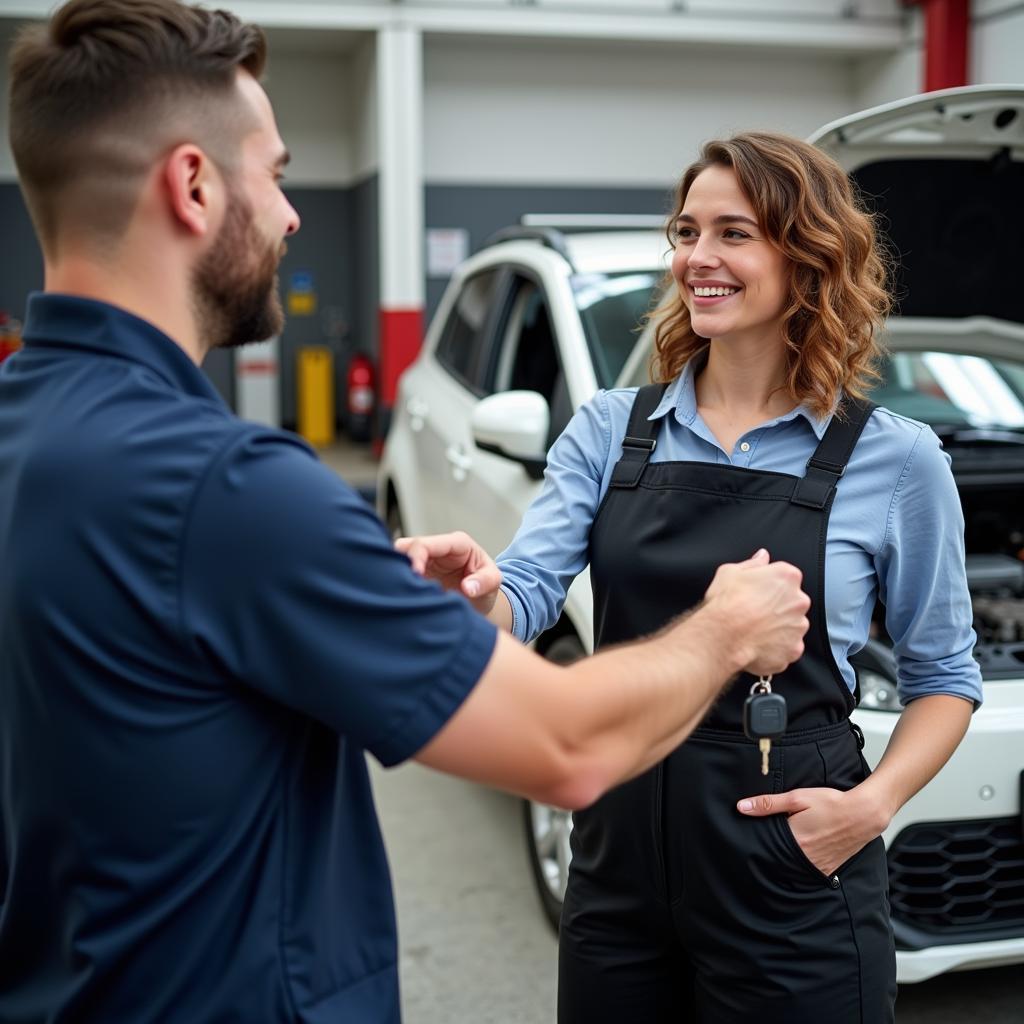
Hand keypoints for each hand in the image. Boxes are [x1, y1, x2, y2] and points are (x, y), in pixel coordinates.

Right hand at [395, 531, 501, 614]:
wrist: (482, 601)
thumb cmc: (488, 587)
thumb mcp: (494, 582)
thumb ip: (484, 582)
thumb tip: (467, 588)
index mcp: (457, 544)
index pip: (426, 544)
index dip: (415, 557)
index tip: (414, 575)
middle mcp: (438, 549)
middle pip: (406, 547)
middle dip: (400, 563)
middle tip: (401, 584)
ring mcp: (426, 560)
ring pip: (399, 558)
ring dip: (398, 573)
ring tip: (402, 591)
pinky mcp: (419, 573)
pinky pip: (401, 573)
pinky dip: (398, 582)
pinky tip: (402, 595)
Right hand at [703, 549, 809, 675]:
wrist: (723, 636)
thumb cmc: (726, 603)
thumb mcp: (730, 571)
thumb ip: (752, 563)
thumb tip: (762, 557)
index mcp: (786, 577)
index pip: (784, 577)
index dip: (768, 585)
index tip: (756, 592)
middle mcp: (798, 600)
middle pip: (791, 601)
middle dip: (776, 606)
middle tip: (753, 612)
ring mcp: (798, 627)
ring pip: (791, 625)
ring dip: (777, 627)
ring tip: (753, 630)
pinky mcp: (794, 649)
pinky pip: (787, 647)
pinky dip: (776, 647)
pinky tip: (757, 644)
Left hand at [736, 786, 888, 875]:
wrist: (863, 814)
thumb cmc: (831, 803)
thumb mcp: (797, 798)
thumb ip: (768, 804)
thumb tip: (742, 807)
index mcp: (794, 840)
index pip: (766, 847)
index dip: (758, 843)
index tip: (751, 840)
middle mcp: (805, 857)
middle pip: (778, 859)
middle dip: (771, 852)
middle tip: (767, 843)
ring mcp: (818, 865)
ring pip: (792, 867)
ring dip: (786, 859)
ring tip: (784, 848)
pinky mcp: (828, 868)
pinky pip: (808, 871)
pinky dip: (801, 864)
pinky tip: (800, 853)